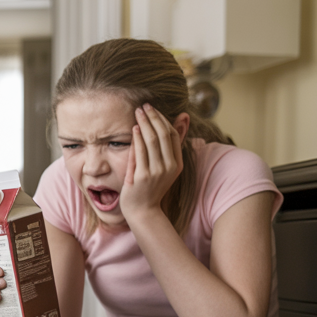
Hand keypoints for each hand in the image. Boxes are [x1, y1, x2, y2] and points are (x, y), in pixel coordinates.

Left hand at [122, 104, 185, 223]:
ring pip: (152, 141)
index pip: (172, 135)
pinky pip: (140, 152)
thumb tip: (182, 118)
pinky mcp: (142, 176)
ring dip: (144, 123)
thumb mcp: (165, 167)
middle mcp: (169, 167)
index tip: (153, 109)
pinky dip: (137, 138)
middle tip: (144, 106)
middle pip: (163, 135)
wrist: (143, 211)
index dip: (163, 120)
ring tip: (137, 112)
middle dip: (153, 117)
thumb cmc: (150, 188)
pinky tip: (134, 128)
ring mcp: (156, 172)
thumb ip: (169, 145)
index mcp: (176, 164)